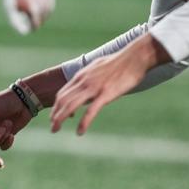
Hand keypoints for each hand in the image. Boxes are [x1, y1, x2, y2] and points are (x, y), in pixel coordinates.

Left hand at [50, 35, 165, 134]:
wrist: (135, 57)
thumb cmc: (120, 62)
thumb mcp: (98, 68)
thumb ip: (89, 79)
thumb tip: (86, 90)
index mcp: (82, 75)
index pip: (63, 93)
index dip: (57, 106)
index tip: (56, 116)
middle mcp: (84, 81)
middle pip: (62, 100)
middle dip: (55, 115)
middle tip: (53, 127)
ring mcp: (94, 87)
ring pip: (70, 105)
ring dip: (60, 118)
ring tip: (56, 129)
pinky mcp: (106, 94)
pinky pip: (91, 111)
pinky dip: (83, 123)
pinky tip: (80, 132)